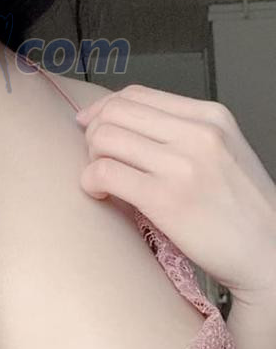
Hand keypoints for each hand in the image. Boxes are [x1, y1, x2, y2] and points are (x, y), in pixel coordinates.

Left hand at [74, 84, 275, 305]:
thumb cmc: (242, 210)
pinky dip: (90, 182)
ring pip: (104, 137)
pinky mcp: (166, 198)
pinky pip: (104, 172)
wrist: (270, 254)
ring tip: (103, 179)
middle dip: (93, 132)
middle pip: (114, 111)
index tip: (90, 126)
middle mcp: (198, 133)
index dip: (103, 108)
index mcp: (212, 117)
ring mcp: (182, 165)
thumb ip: (182, 132)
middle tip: (97, 158)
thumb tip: (122, 123)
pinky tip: (100, 194)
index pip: (137, 94)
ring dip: (91, 158)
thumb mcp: (223, 151)